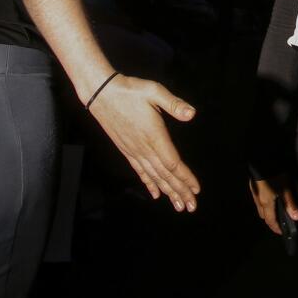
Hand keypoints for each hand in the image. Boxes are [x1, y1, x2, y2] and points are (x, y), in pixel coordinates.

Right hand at [87, 75, 199, 211]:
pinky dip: (149, 183)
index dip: (185, 178)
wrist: (101, 93)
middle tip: (191, 206)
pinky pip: (140, 171)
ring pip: (153, 176)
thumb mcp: (154, 91)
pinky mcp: (126, 150)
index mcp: (154, 136)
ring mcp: (134, 151)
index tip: (196, 189)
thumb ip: (174, 104)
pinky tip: (155, 193)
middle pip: (165, 175)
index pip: (173, 163)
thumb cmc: (130, 90)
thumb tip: (191, 114)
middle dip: (180, 191)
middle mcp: (144, 148)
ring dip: (167, 192)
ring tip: (178, 205)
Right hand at [248, 175, 297, 235]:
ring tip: (276, 208)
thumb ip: (290, 203)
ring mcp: (254, 191)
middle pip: (263, 215)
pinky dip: (264, 202)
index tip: (281, 232)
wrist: (262, 157)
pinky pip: (258, 199)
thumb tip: (296, 217)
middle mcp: (258, 199)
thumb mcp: (286, 188)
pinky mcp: (253, 184)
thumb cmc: (275, 174)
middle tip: (280, 220)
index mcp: (266, 202)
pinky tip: (270, 196)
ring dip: (267, 210)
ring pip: (259, 206)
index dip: (275, 228)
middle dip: (271, 220)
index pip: (270, 220)